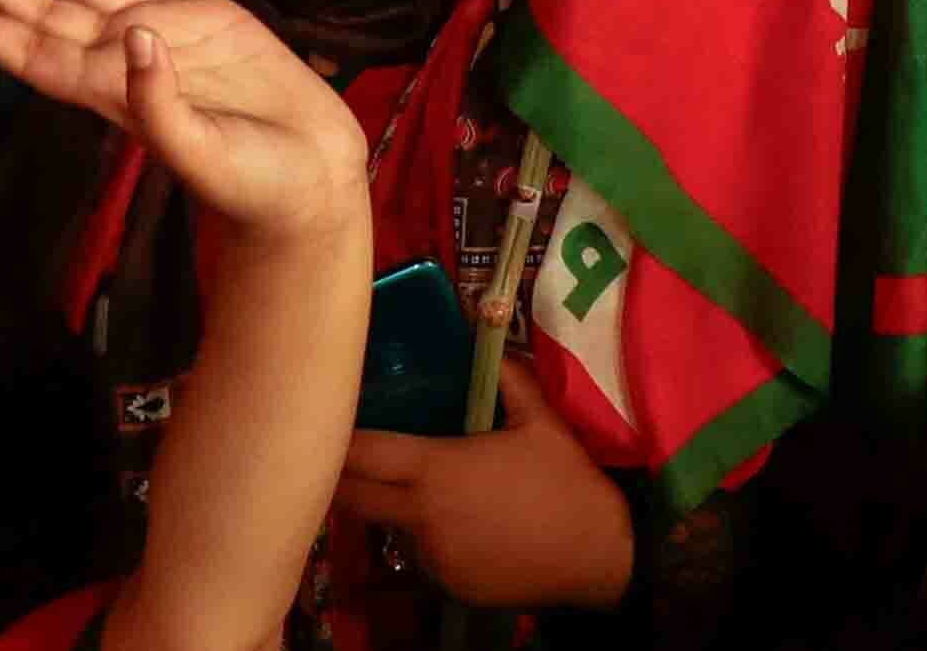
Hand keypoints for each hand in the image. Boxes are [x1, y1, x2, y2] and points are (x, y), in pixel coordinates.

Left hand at [0, 0, 366, 241]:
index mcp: (114, 92)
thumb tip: (134, 35)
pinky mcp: (214, 15)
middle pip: (51, 10)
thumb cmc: (253, 185)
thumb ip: (161, 101)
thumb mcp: (201, 153)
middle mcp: (129, 56)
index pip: (37, 55)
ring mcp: (170, 31)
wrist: (313, 177)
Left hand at [340, 379, 638, 611]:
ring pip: (388, 528)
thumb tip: (490, 341)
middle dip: (339, 477)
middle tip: (337, 456)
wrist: (601, 557)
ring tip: (405, 487)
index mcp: (436, 470)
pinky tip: (456, 523)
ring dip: (389, 508)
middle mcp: (422, 517)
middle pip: (352, 498)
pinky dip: (427, 539)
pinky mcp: (450, 586)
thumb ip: (507, 379)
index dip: (337, 440)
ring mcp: (433, 557)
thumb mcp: (541, 421)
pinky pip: (423, 556)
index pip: (361, 455)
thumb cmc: (568, 483)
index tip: (324, 423)